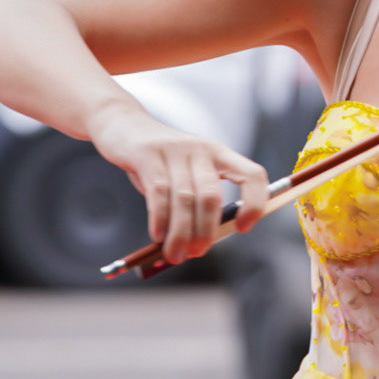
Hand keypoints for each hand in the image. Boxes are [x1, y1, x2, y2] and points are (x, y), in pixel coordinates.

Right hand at [86, 102, 269, 263]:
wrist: (122, 124)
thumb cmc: (160, 159)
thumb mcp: (185, 172)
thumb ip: (196, 200)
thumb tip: (201, 241)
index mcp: (220, 154)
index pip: (252, 175)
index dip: (255, 202)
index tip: (244, 227)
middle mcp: (202, 150)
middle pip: (211, 196)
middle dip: (206, 231)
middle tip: (197, 253)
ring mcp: (175, 151)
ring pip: (184, 199)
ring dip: (180, 233)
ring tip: (175, 253)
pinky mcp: (147, 155)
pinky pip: (158, 193)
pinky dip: (160, 219)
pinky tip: (158, 235)